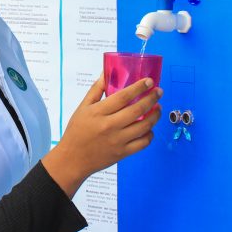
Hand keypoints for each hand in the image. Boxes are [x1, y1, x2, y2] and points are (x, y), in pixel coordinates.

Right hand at [42, 75, 160, 196]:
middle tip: (159, 92)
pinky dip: (150, 134)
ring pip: (144, 126)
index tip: (149, 81)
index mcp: (99, 112)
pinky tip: (149, 128)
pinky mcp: (123, 153)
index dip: (138, 87)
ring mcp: (118, 140)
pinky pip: (143, 143)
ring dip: (155, 116)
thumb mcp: (82, 107)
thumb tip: (106, 73)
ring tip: (158, 108)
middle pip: (137, 110)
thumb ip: (96, 90)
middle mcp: (110, 126)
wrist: (73, 159)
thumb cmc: (76, 131)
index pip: (123, 96)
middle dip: (152, 98)